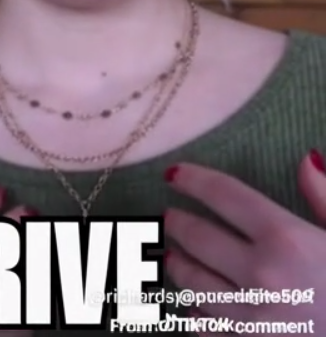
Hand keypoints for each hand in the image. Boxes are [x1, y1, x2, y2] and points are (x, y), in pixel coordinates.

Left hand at [163, 152, 325, 335]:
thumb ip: (325, 195)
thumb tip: (306, 158)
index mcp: (286, 237)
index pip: (222, 195)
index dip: (194, 180)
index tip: (174, 175)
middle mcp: (261, 274)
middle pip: (198, 238)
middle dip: (177, 224)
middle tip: (168, 218)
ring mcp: (254, 318)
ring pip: (193, 285)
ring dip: (178, 267)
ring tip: (171, 257)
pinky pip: (206, 329)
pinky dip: (195, 315)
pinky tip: (193, 308)